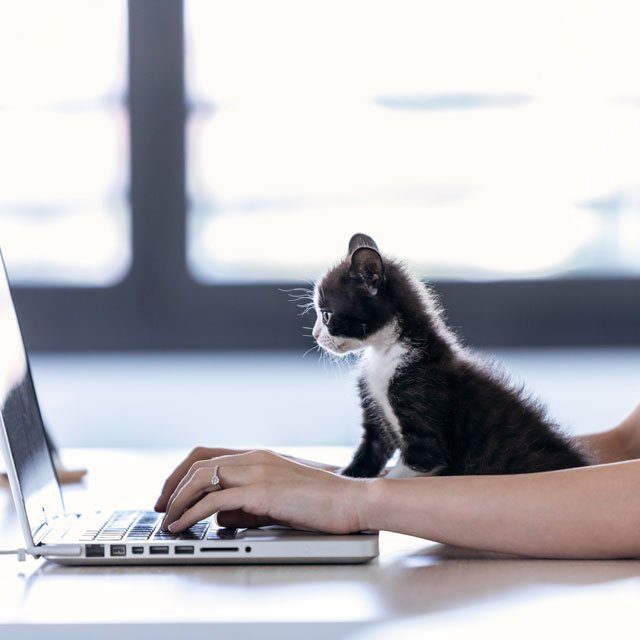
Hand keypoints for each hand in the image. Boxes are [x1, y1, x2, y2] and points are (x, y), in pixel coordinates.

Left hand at [157, 449, 369, 533]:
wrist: (351, 500)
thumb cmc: (320, 502)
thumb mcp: (277, 499)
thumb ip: (248, 503)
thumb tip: (219, 517)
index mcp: (258, 456)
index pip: (208, 454)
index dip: (182, 473)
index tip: (170, 494)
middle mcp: (254, 458)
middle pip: (198, 463)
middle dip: (172, 486)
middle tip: (160, 509)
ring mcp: (258, 472)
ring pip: (202, 477)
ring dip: (178, 500)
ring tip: (168, 521)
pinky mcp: (263, 492)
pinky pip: (216, 500)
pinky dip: (193, 513)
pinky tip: (184, 526)